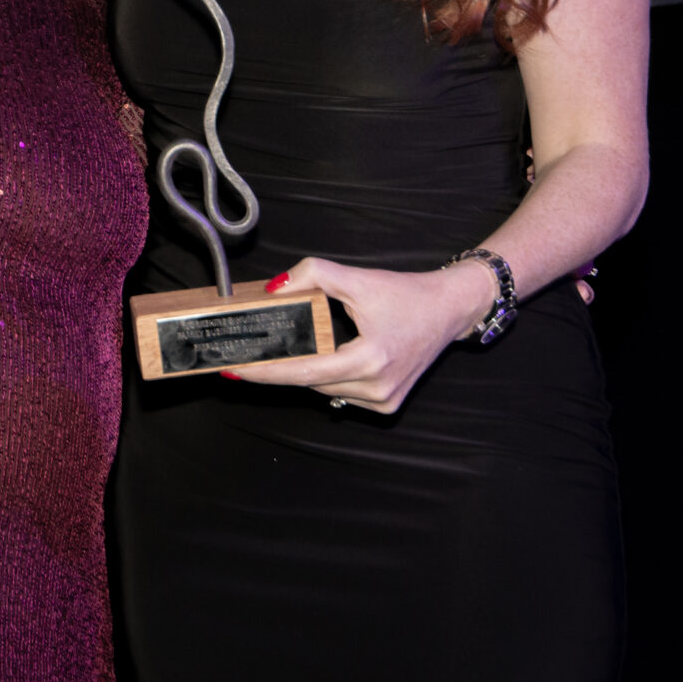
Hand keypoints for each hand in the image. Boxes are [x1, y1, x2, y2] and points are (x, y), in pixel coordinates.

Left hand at [220, 256, 496, 414]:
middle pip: (309, 381)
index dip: (266, 372)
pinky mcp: (386, 405)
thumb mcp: (357, 278)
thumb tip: (274, 289)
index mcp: (370, 359)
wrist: (448, 309)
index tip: (234, 369)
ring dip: (304, 371)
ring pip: (323, 388)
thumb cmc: (406, 293)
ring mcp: (383, 401)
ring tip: (284, 350)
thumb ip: (313, 276)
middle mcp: (377, 388)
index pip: (304, 372)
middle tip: (246, 353)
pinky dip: (327, 376)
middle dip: (279, 367)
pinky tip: (325, 357)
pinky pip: (340, 393)